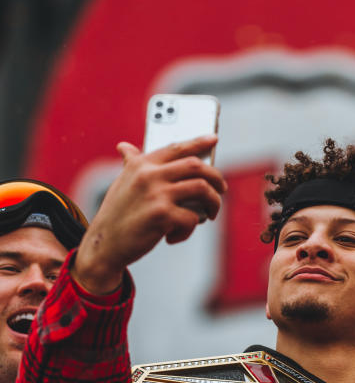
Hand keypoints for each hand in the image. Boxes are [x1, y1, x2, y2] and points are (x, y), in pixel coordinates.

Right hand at [72, 136, 226, 293]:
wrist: (105, 244)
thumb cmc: (116, 215)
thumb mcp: (122, 183)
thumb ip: (131, 164)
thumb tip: (125, 147)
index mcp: (142, 164)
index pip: (176, 147)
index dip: (198, 142)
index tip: (213, 139)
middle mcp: (150, 174)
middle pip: (196, 166)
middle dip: (216, 178)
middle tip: (222, 189)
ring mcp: (157, 194)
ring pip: (202, 189)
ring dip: (214, 203)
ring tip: (211, 214)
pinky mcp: (163, 216)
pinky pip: (192, 219)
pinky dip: (189, 230)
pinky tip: (174, 236)